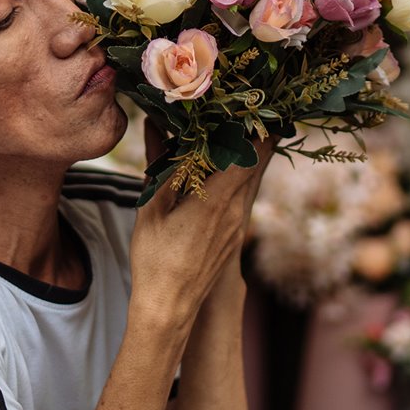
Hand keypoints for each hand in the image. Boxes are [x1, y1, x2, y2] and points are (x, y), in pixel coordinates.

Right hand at [129, 119, 269, 331]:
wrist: (170, 310)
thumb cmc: (155, 261)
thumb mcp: (151, 207)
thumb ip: (159, 164)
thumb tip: (157, 125)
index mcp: (217, 198)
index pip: (251, 150)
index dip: (256, 122)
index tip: (253, 99)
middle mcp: (236, 209)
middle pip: (257, 160)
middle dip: (254, 132)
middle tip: (248, 103)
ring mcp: (238, 224)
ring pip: (250, 179)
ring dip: (244, 154)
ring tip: (233, 128)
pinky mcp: (234, 236)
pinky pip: (242, 196)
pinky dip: (237, 176)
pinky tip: (221, 167)